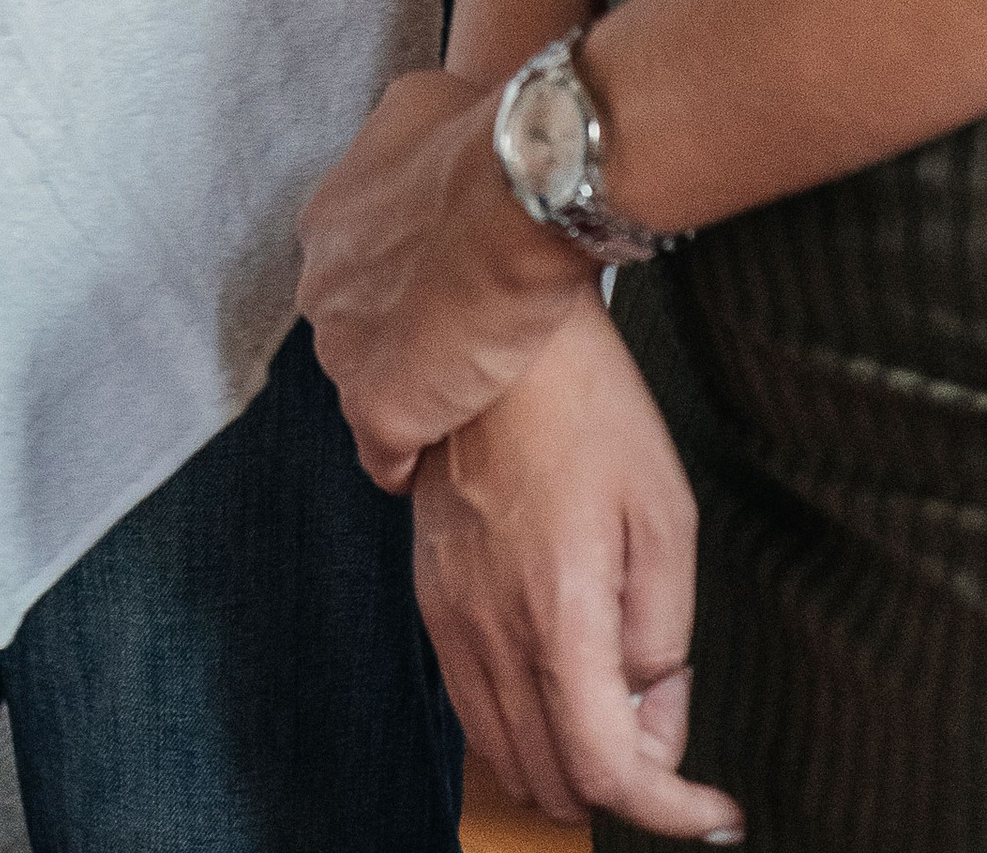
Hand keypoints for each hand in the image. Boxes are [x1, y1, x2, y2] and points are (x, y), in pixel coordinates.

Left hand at [298, 69, 590, 487]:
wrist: (518, 193)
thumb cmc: (484, 146)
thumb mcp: (427, 105)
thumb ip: (408, 137)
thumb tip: (425, 134)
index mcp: (329, 219)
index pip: (357, 266)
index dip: (406, 279)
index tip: (441, 283)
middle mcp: (323, 281)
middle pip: (357, 325)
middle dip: (404, 332)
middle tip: (460, 337)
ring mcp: (344, 347)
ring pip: (370, 384)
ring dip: (413, 389)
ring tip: (466, 392)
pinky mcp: (379, 406)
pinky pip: (385, 452)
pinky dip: (411, 455)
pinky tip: (442, 451)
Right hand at [415, 303, 742, 838]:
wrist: (487, 340)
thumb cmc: (586, 409)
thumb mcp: (664, 514)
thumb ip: (664, 631)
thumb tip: (651, 706)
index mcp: (556, 614)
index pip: (607, 772)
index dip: (672, 811)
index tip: (716, 810)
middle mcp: (489, 633)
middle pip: (556, 782)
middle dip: (628, 775)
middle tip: (667, 704)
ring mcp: (449, 619)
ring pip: (507, 756)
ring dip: (572, 757)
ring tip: (620, 686)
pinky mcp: (430, 599)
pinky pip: (473, 707)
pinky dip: (525, 725)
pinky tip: (565, 671)